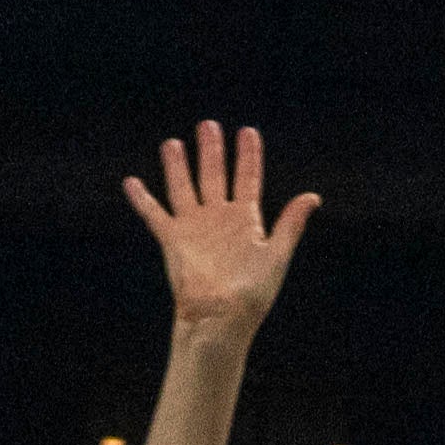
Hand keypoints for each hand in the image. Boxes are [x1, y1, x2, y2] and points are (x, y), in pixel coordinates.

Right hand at [126, 121, 315, 344]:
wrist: (220, 318)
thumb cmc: (251, 294)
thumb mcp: (277, 255)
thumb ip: (291, 224)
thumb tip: (313, 197)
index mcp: (245, 220)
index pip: (248, 179)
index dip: (248, 156)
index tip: (248, 132)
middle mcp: (218, 218)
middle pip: (214, 175)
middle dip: (211, 150)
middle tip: (208, 125)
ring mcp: (194, 227)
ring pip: (184, 187)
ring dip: (178, 166)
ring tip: (172, 143)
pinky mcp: (173, 240)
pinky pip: (154, 215)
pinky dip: (142, 199)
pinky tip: (132, 182)